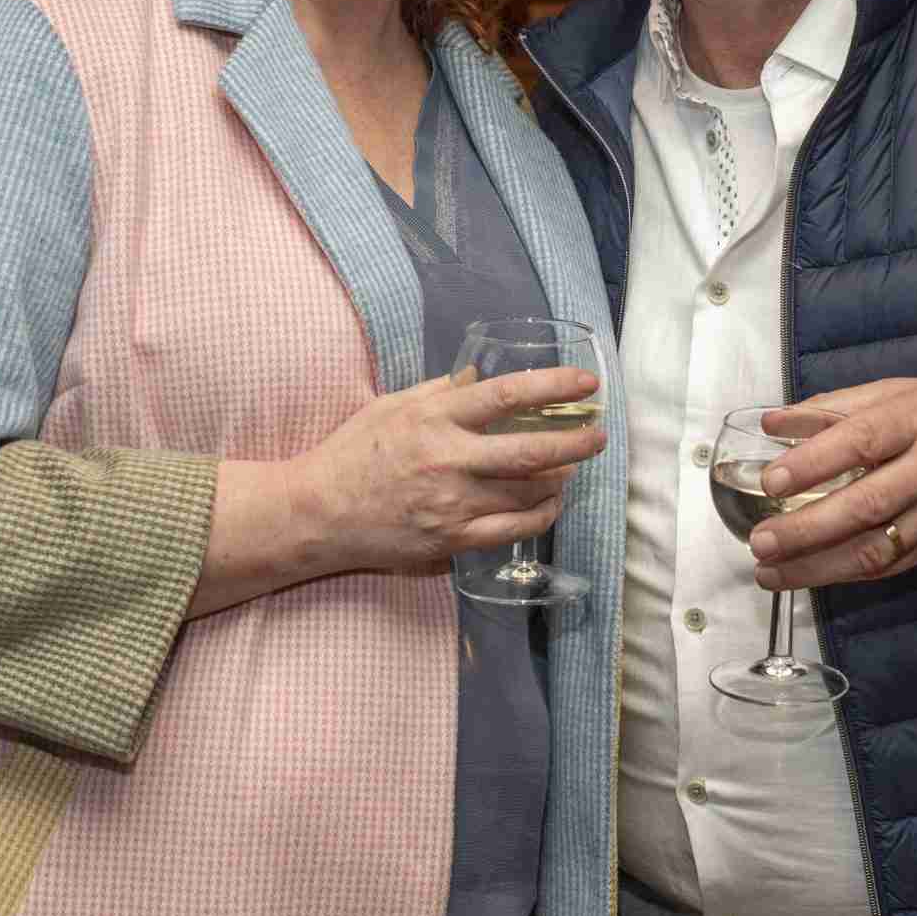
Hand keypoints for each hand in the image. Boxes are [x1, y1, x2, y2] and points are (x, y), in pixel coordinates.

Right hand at [292, 364, 605, 577]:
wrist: (317, 512)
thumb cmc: (351, 452)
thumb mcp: (391, 406)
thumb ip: (438, 392)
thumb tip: (477, 375)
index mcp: (434, 419)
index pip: (506, 396)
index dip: (552, 388)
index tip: (586, 384)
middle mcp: (448, 460)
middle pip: (530, 451)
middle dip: (574, 442)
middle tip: (599, 436)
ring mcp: (451, 504)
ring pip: (526, 493)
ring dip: (559, 479)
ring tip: (571, 468)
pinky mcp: (450, 540)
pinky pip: (510, 530)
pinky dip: (539, 516)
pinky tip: (550, 505)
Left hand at [747, 377, 916, 590]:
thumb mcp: (895, 392)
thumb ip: (832, 407)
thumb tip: (772, 421)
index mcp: (915, 421)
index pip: (862, 441)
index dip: (815, 462)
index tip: (771, 480)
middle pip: (867, 505)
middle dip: (808, 529)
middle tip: (761, 540)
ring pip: (876, 549)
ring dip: (818, 567)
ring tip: (770, 572)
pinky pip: (888, 567)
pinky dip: (844, 575)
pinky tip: (807, 575)